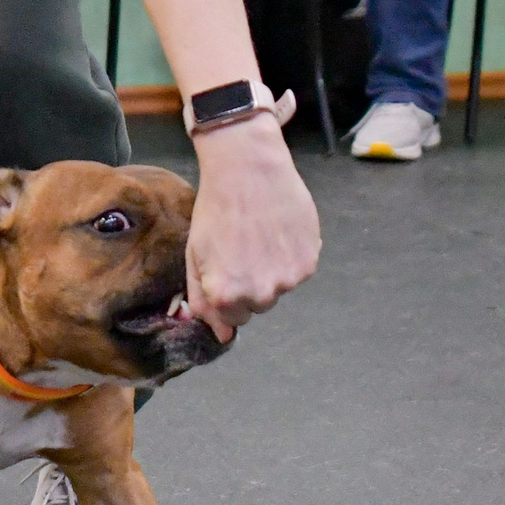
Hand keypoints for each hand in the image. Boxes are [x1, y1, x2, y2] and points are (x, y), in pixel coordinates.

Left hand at [184, 112, 321, 334]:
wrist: (249, 170)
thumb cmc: (216, 209)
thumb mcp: (195, 255)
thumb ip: (203, 300)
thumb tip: (222, 334)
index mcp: (227, 295)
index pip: (232, 319)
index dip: (227, 294)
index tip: (226, 269)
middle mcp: (260, 294)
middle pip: (257, 305)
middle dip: (249, 285)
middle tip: (243, 250)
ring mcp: (288, 279)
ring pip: (279, 287)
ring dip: (271, 270)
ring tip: (260, 236)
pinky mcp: (309, 261)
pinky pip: (298, 270)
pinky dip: (290, 256)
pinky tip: (277, 231)